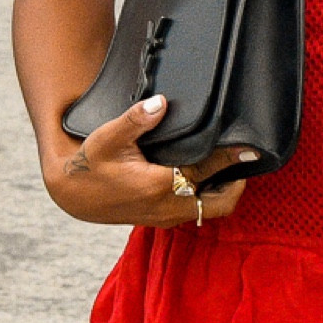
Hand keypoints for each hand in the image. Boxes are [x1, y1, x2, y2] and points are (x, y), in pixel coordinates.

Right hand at [45, 93, 252, 226]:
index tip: (249, 147)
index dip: (229, 157)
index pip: (206, 169)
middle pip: (221, 202)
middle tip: (243, 159)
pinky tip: (207, 175)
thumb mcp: (108, 137)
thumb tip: (160, 103)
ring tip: (228, 165)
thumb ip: (136, 120)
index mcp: (159, 186)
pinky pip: (198, 211)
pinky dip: (208, 196)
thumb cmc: (90, 165)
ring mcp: (167, 216)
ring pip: (211, 209)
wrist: (74, 195)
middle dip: (236, 182)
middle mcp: (168, 206)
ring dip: (223, 190)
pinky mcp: (163, 219)